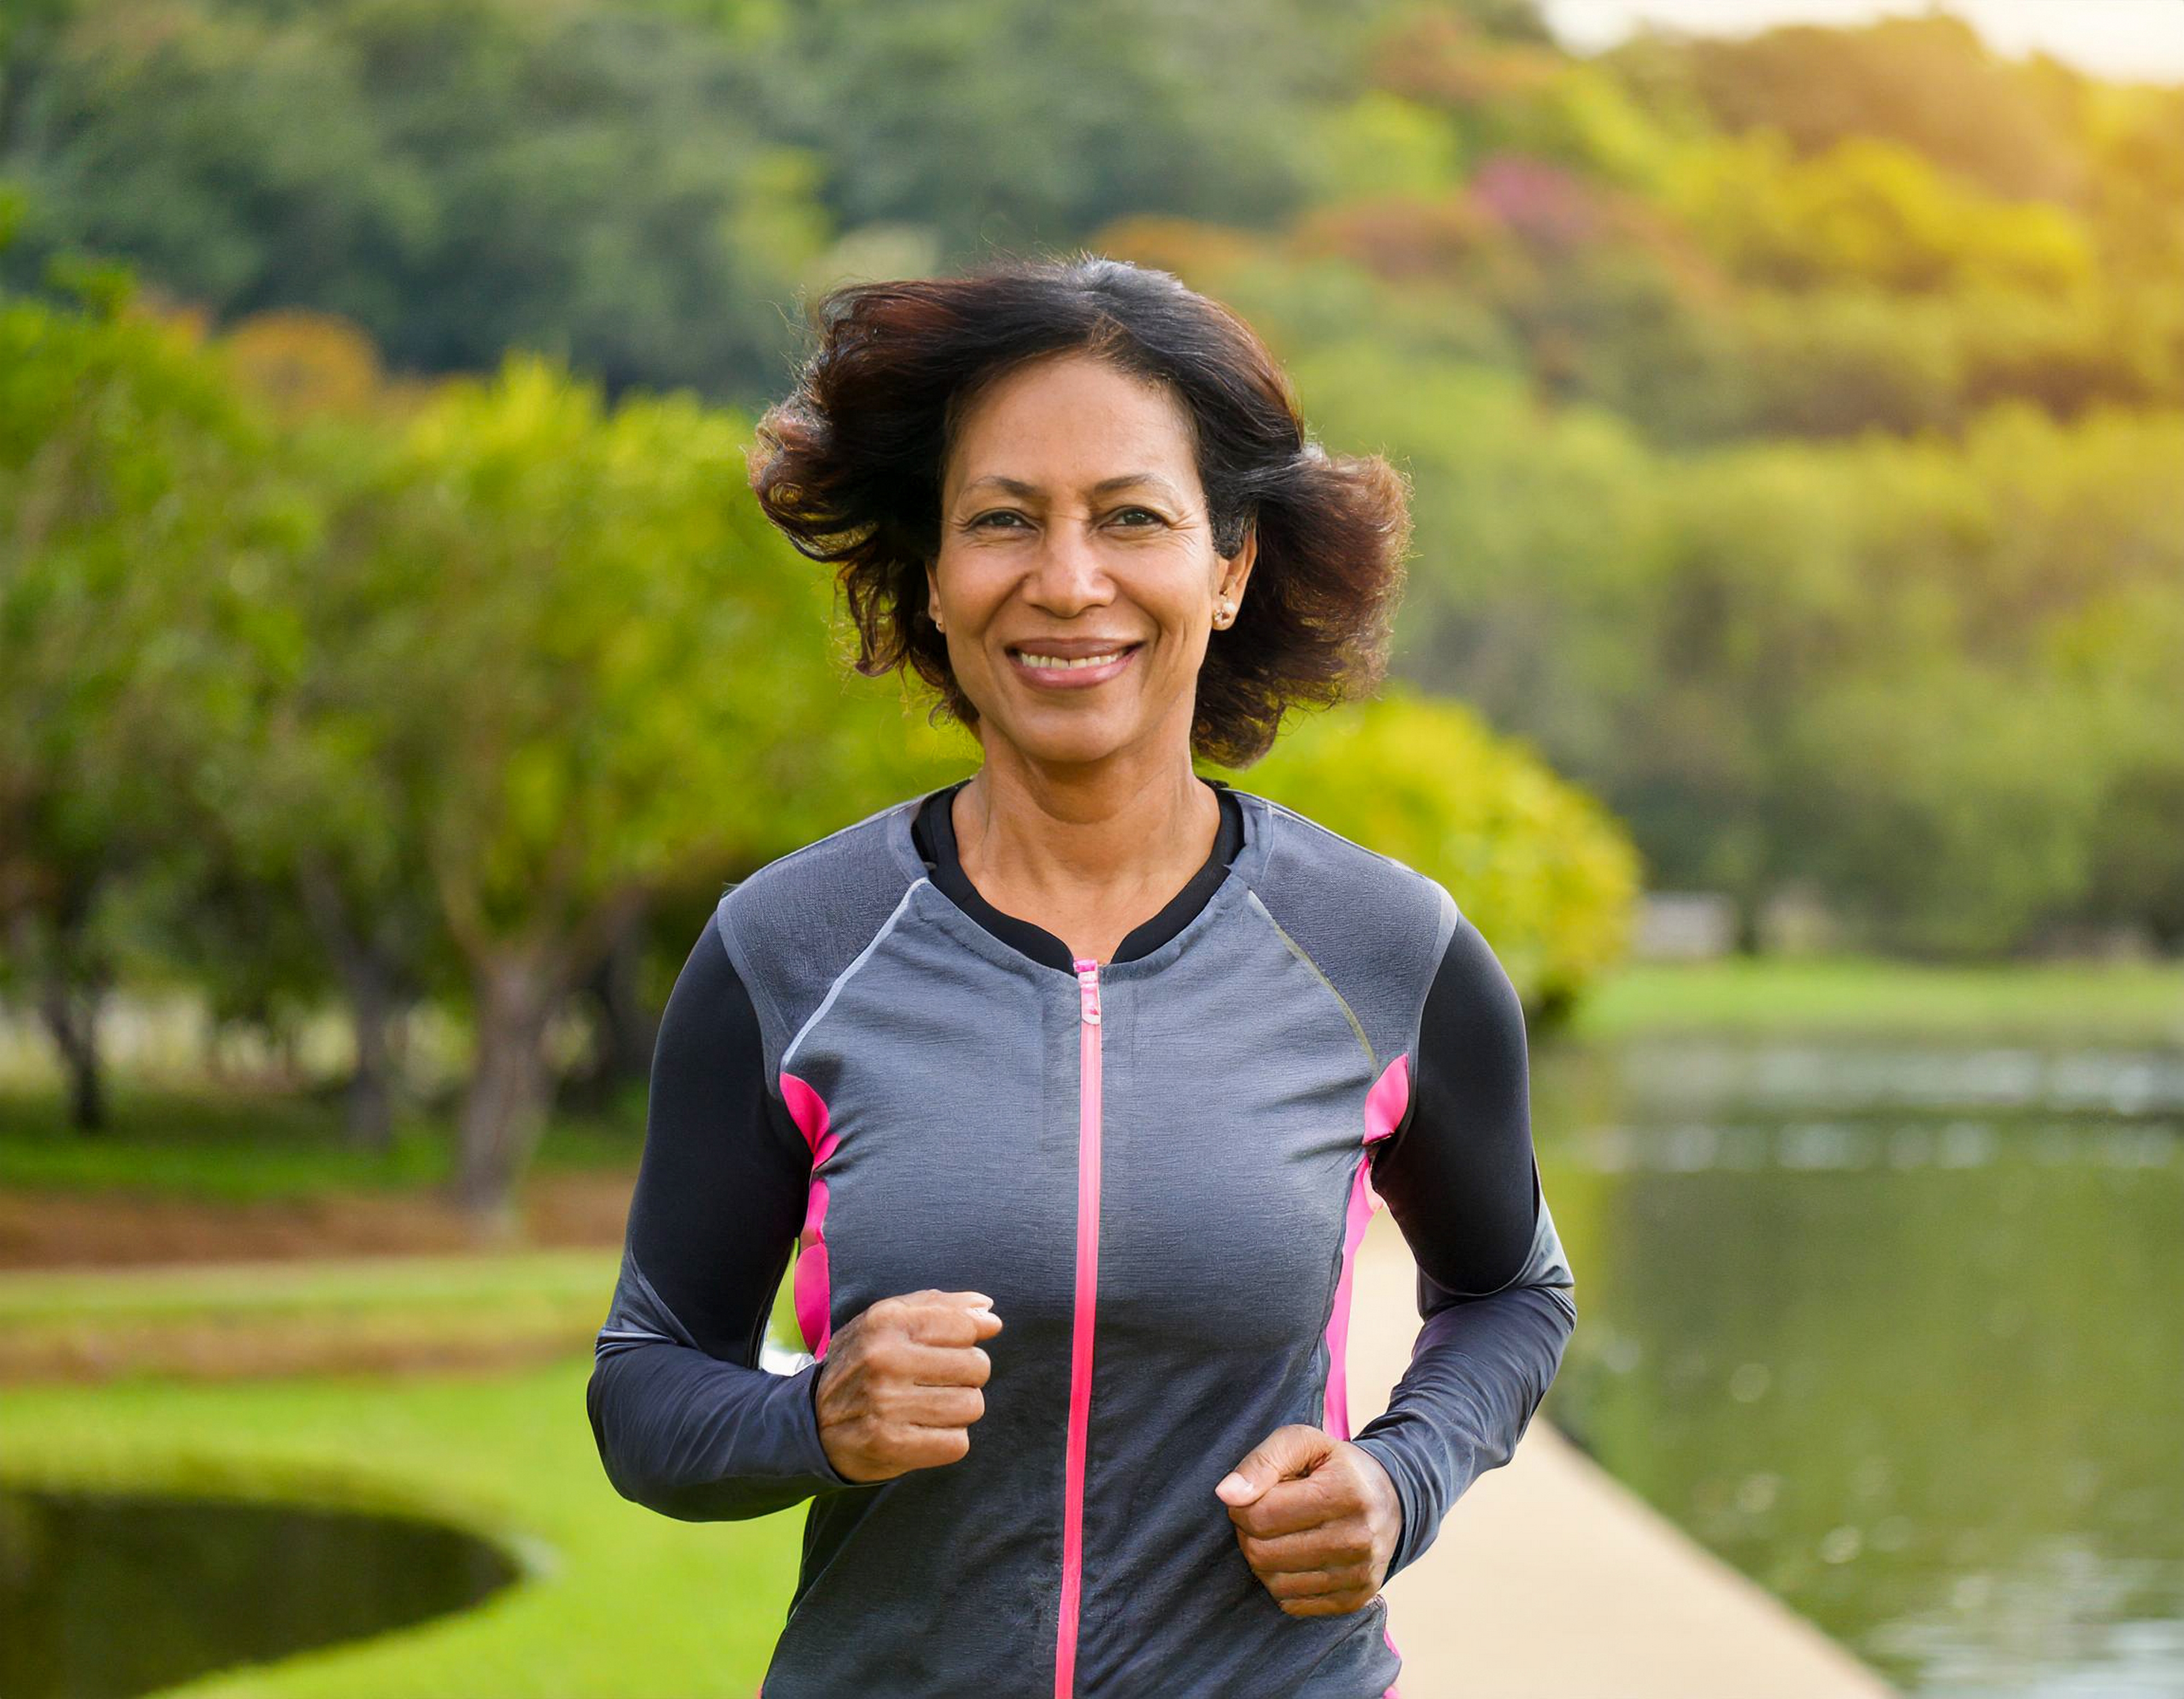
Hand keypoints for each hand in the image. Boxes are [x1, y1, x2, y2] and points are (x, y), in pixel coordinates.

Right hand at [813, 1289, 1001, 1483]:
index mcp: (887, 1321)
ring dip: (959, 1409)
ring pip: (972, 1406)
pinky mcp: (890, 1445)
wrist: (812, 1421)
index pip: (965, 1326)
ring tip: (931, 1406)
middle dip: (967, 1376)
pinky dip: (948, 1440)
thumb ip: (943, 1307)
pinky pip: (957, 1443)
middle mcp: (885, 1359)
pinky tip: (924, 1432)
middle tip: (939, 1381)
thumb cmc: (864, 1363)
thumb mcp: (890, 1320)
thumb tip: (990, 1314)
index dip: (969, 1339)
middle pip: (977, 1367)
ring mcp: (886, 1404)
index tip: (951, 1348)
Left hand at [1214, 1424, 1401, 1616]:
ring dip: (1261, 1559)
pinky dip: (1280, 1582)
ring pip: (1274, 1582)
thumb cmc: (1334, 1467)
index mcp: (1346, 1493)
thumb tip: (1226, 1494)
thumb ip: (1262, 1462)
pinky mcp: (1354, 1601)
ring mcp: (1359, 1575)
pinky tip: (1292, 1558)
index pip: (1262, 1515)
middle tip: (1261, 1516)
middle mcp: (1359, 1539)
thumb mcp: (1302, 1443)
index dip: (1241, 1505)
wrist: (1388, 1499)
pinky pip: (1290, 1604)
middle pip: (1263, 1553)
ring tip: (1276, 1535)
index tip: (1250, 1496)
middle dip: (1248, 1533)